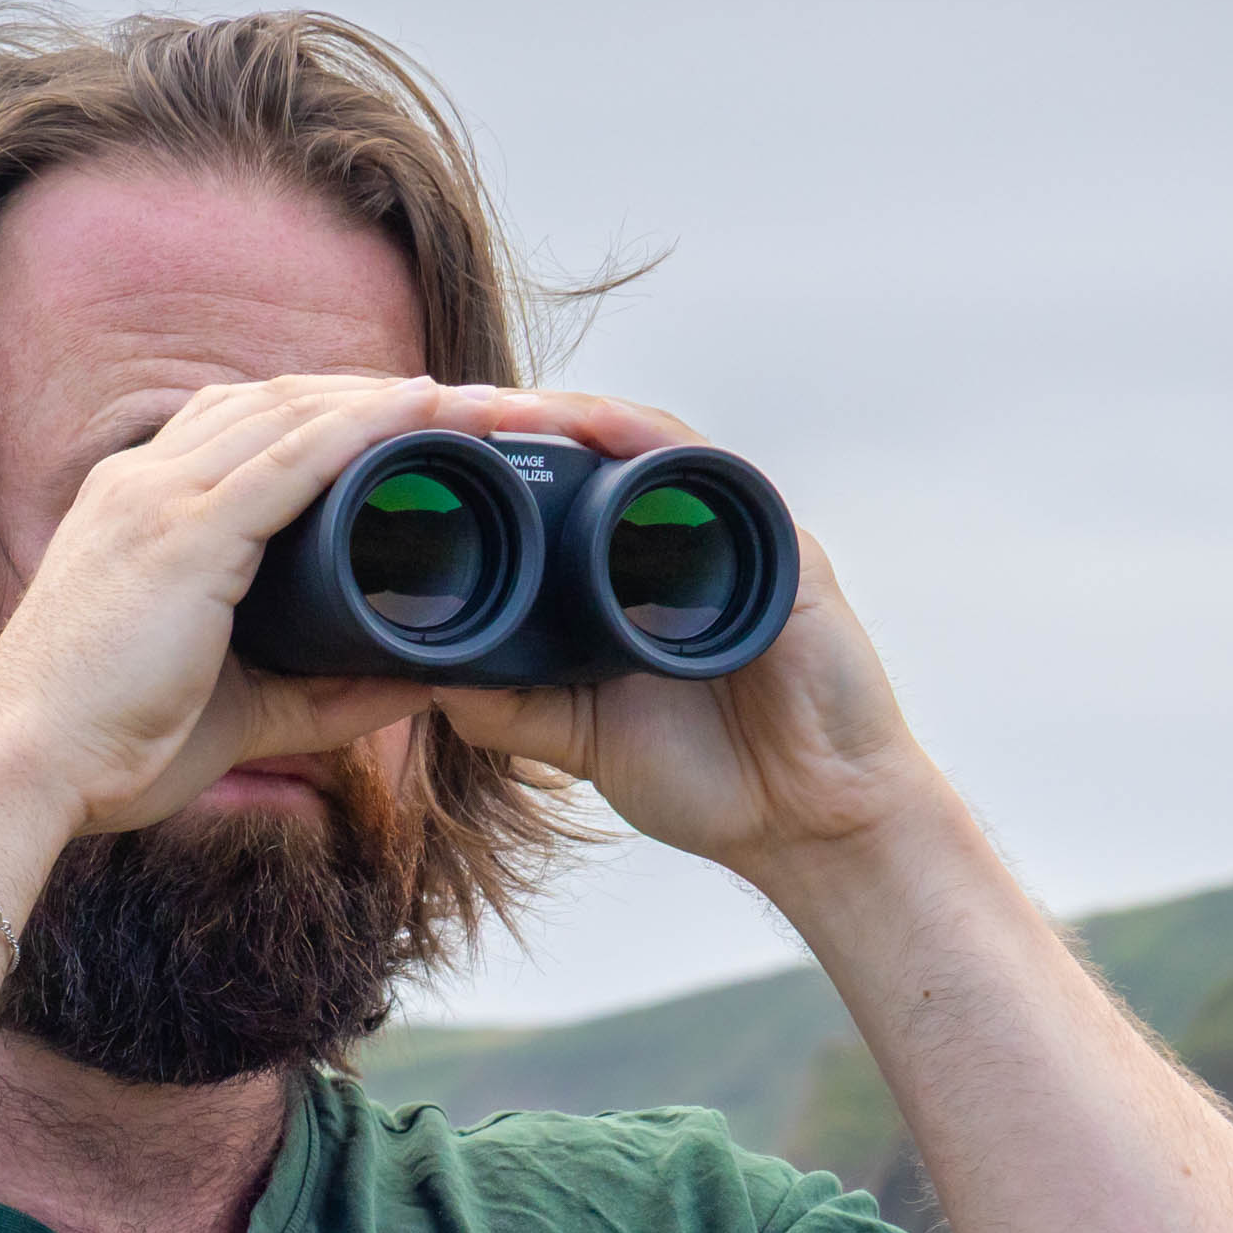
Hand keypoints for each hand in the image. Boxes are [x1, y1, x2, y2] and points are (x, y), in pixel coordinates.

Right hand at [0, 374, 507, 834]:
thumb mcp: (233, 709)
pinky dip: (367, 426)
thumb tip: (410, 688)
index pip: (243, 426)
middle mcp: (142, 481)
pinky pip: (295, 458)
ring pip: (295, 412)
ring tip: (474, 400)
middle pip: (277, 401)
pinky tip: (426, 410)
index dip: (327, 413)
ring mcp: (160, 498)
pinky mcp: (186, 535)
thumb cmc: (107, 745)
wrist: (23, 767)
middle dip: (373, 392)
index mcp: (136, 508)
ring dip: (390, 398)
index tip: (405, 424)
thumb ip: (319, 696)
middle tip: (466, 403)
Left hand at [429, 390, 945, 871]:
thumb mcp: (582, 739)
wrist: (805, 824)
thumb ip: (514, 708)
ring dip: (577, 416)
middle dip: (526, 423)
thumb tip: (430, 674)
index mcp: (635, 579)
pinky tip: (602, 426)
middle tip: (446, 410)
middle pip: (601, 453)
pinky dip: (654, 443)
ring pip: (650, 445)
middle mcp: (685, 545)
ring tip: (507, 408)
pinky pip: (714, 475)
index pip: (565, 497)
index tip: (428, 454)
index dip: (503, 469)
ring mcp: (735, 540)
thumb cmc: (710, 779)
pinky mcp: (781, 551)